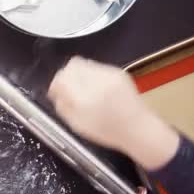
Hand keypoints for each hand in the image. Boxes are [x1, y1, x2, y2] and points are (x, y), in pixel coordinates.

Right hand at [48, 57, 178, 169]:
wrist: (138, 128)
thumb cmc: (106, 131)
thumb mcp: (77, 125)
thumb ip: (63, 105)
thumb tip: (55, 90)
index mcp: (85, 99)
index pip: (61, 78)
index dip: (56, 84)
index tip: (57, 92)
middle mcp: (97, 82)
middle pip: (71, 65)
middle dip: (66, 76)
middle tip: (68, 89)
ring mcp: (109, 74)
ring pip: (83, 63)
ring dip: (78, 74)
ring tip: (83, 89)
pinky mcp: (118, 71)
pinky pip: (96, 66)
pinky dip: (91, 74)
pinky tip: (96, 88)